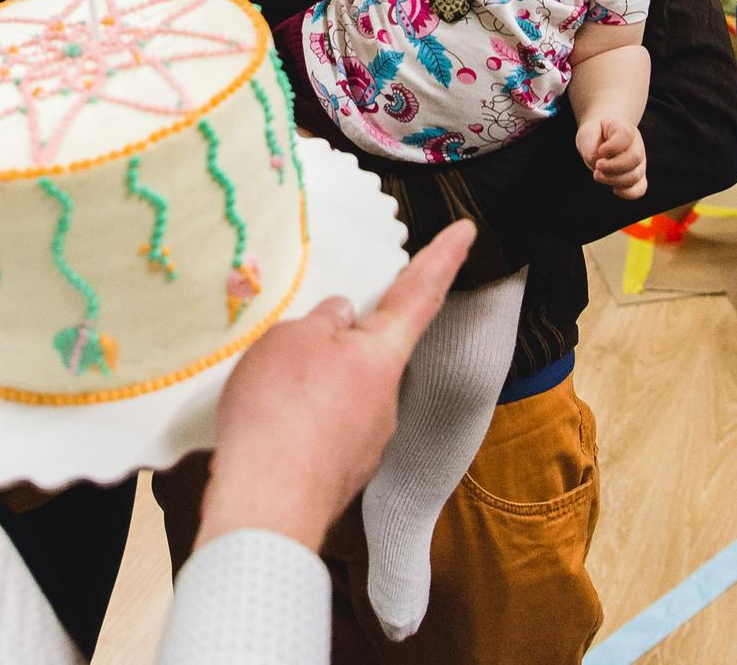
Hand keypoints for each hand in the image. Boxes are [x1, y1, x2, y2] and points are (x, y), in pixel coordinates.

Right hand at [197, 221, 474, 549]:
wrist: (268, 507)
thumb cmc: (281, 413)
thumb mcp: (291, 340)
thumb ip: (323, 320)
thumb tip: (341, 319)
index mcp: (382, 355)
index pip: (421, 293)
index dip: (443, 258)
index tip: (467, 230)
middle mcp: (387, 400)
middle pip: (371, 352)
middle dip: (339, 343)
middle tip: (296, 345)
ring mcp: (367, 442)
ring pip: (344, 393)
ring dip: (313, 386)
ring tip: (269, 391)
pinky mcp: (342, 473)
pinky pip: (324, 431)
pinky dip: (302, 421)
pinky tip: (271, 425)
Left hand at [577, 116, 647, 199]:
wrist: (601, 135)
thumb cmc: (595, 134)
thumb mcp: (588, 135)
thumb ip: (591, 149)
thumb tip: (598, 166)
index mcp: (625, 129)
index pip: (626, 136)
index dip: (613, 147)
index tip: (601, 150)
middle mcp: (636, 145)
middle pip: (634, 158)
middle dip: (613, 167)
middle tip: (597, 166)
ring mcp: (639, 161)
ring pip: (635, 176)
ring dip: (614, 180)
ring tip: (597, 175)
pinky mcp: (637, 176)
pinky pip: (640, 189)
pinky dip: (628, 193)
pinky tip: (615, 189)